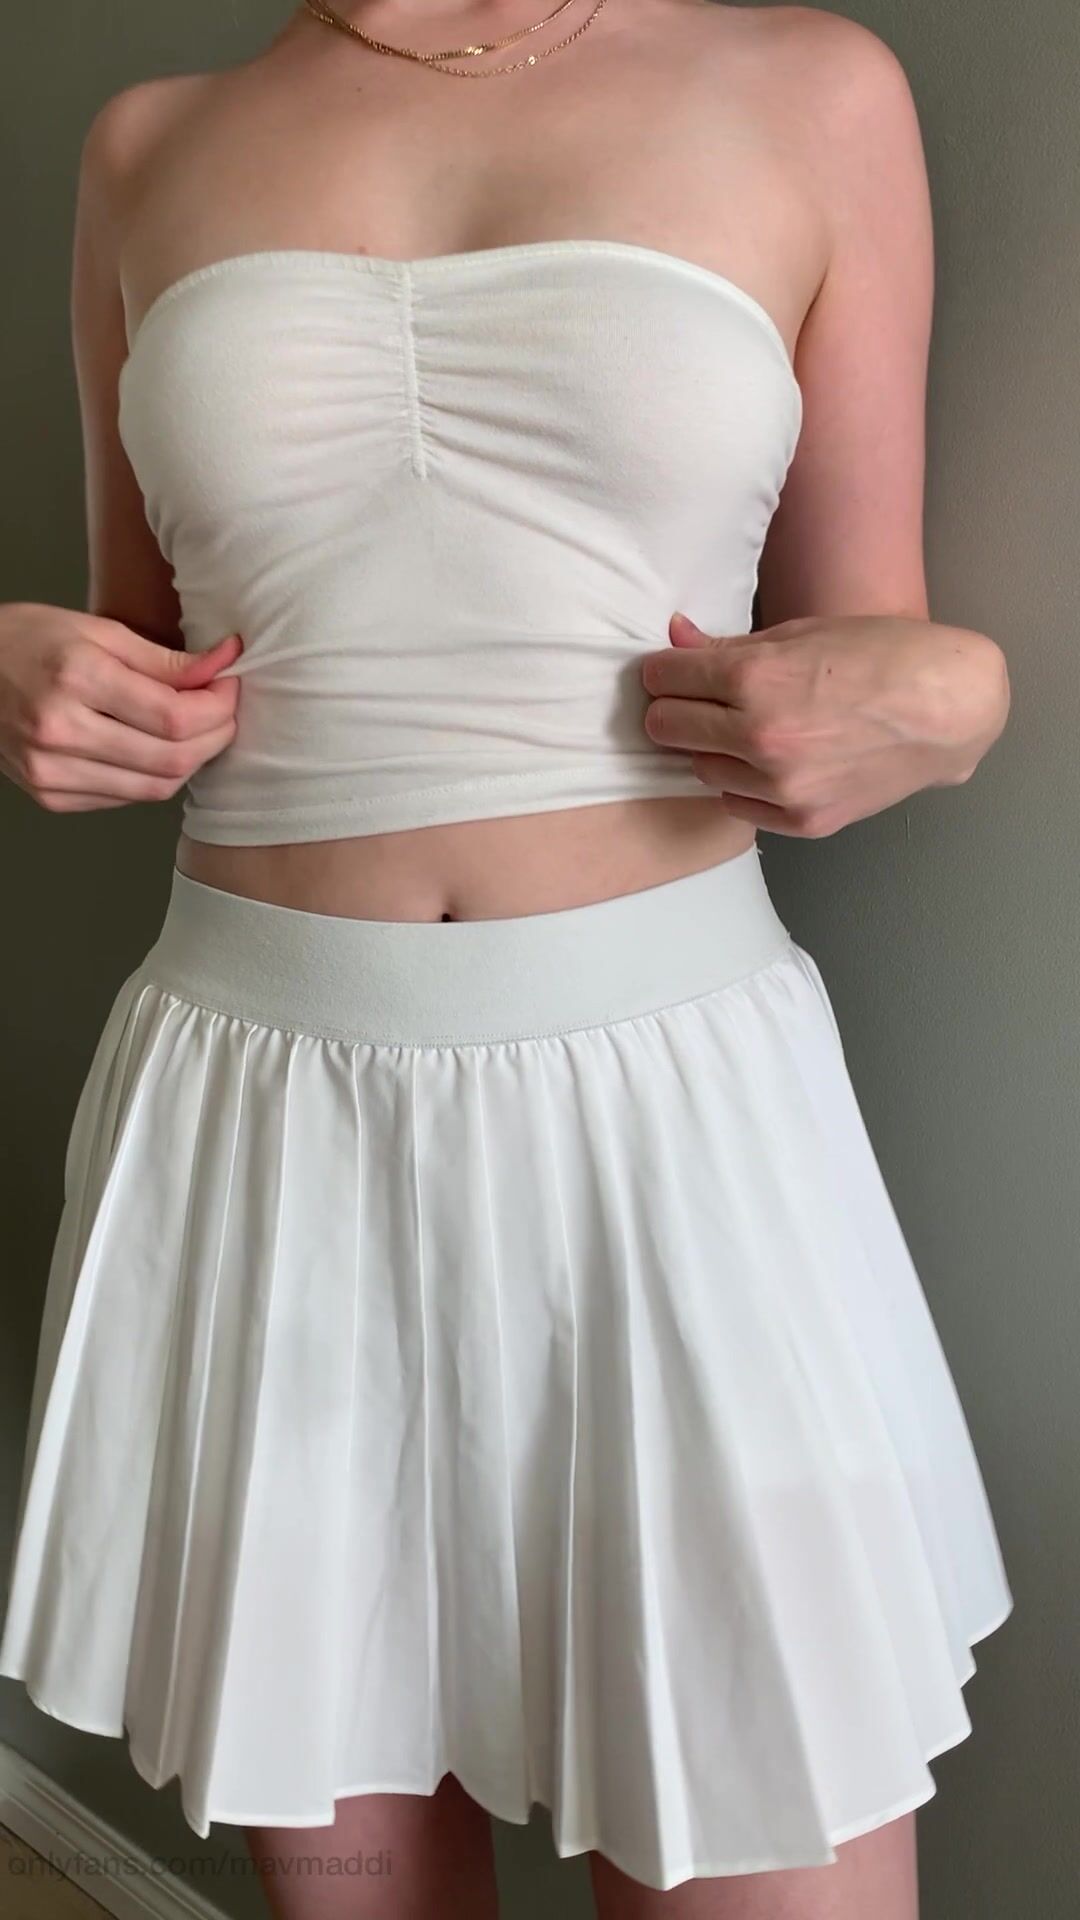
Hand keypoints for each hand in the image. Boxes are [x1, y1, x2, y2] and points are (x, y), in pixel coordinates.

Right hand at [0, 603, 241, 812]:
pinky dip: (152, 777)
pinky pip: (125, 799)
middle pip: (171, 759)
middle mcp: (60, 731)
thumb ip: (164, 659)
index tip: (229, 687)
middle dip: (215, 738)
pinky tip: (153, 749)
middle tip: (224, 712)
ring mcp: (51, 771)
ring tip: (195, 730)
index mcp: (76, 678)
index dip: (217, 707)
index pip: (174, 716)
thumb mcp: (97, 631)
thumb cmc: (26, 641)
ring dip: (189, 762)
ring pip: (155, 788)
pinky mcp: (50, 796)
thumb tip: (224, 663)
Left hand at [640, 610, 1009, 837]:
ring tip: (741, 730)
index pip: (665, 679)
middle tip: (694, 700)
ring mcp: (781, 787)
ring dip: (709, 748)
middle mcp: (760, 739)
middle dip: (673, 709)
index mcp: (755, 681)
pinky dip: (741, 784)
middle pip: (667, 729)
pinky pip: (737, 805)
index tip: (671, 671)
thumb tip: (674, 638)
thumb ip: (728, 645)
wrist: (950, 708)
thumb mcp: (801, 635)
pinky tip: (765, 762)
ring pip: (699, 770)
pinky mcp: (801, 821)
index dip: (664, 671)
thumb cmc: (884, 657)